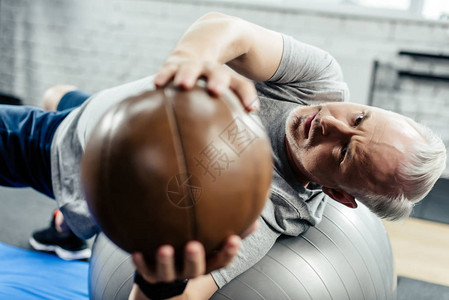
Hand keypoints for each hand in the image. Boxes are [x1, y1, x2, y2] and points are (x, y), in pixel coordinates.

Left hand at [131, 221, 258, 283]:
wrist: (166, 275)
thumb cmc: (194, 248)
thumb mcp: (213, 240)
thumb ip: (232, 226)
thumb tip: (255, 210)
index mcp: (206, 262)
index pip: (221, 261)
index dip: (228, 252)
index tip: (234, 239)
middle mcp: (189, 270)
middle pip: (195, 269)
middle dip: (195, 259)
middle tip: (194, 246)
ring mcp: (169, 273)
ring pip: (168, 272)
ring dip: (166, 262)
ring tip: (165, 248)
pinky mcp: (151, 272)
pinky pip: (144, 270)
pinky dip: (140, 263)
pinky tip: (136, 252)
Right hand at [154, 55, 259, 111]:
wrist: (194, 54)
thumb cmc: (210, 87)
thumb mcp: (226, 94)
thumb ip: (237, 109)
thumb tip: (248, 125)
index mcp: (227, 78)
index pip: (242, 84)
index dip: (247, 95)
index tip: (251, 109)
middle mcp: (210, 69)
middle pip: (218, 72)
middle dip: (218, 80)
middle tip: (217, 90)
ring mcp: (191, 66)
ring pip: (190, 68)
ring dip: (188, 75)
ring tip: (184, 84)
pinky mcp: (172, 66)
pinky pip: (167, 70)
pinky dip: (163, 76)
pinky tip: (157, 84)